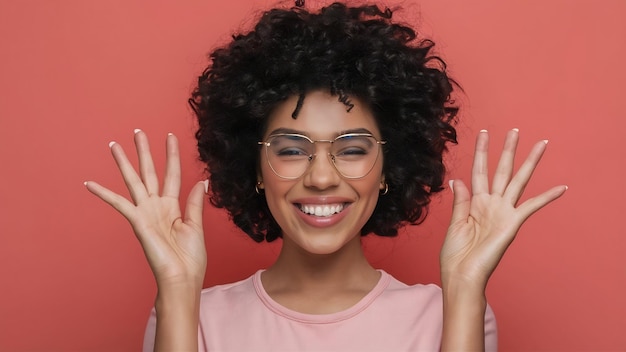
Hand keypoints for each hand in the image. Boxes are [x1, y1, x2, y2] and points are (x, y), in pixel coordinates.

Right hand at [85, 130, 206, 287]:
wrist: (181, 278)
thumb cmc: (190, 257)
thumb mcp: (196, 226)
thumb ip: (195, 202)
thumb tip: (203, 181)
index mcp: (173, 206)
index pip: (173, 174)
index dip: (172, 155)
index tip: (170, 136)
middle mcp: (157, 206)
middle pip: (150, 172)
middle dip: (144, 151)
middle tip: (138, 131)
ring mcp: (146, 212)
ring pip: (133, 181)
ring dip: (124, 162)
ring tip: (114, 144)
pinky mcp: (137, 221)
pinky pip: (119, 203)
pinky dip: (104, 193)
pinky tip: (90, 183)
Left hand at [440, 129, 566, 289]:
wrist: (462, 275)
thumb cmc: (455, 255)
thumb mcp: (454, 224)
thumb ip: (460, 201)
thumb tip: (457, 179)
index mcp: (474, 202)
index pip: (479, 171)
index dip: (481, 152)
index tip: (484, 133)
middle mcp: (491, 204)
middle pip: (501, 170)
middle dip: (507, 149)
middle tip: (514, 130)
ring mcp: (503, 212)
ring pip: (518, 180)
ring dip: (529, 162)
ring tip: (541, 144)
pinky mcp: (512, 224)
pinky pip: (531, 206)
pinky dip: (547, 197)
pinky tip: (562, 187)